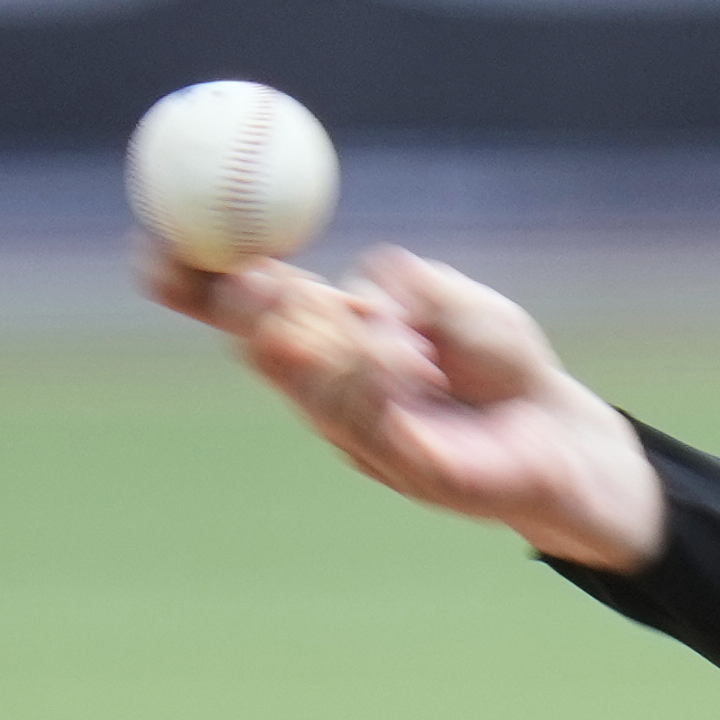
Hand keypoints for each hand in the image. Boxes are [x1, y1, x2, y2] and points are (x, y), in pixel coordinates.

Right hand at [141, 239, 665, 571]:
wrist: (563, 435)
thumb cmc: (503, 361)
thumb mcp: (458, 303)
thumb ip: (413, 288)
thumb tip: (370, 280)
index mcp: (330, 333)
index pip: (246, 304)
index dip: (195, 281)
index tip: (155, 248)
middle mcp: (330, 385)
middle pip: (264, 346)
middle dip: (241, 313)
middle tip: (237, 278)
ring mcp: (362, 432)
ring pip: (315, 387)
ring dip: (314, 348)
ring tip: (315, 316)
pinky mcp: (411, 471)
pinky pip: (378, 427)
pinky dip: (376, 387)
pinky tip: (388, 357)